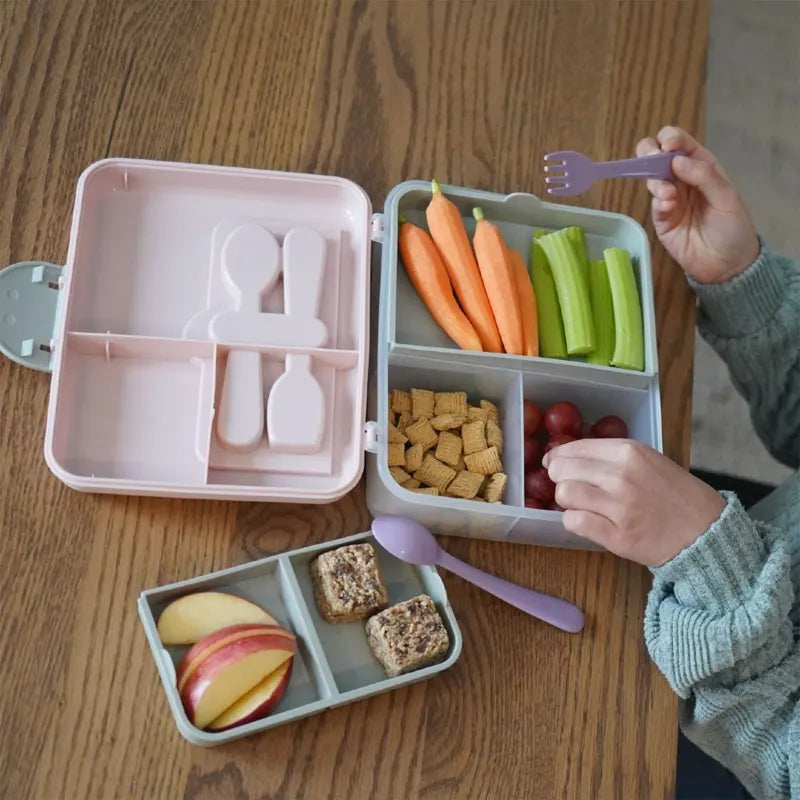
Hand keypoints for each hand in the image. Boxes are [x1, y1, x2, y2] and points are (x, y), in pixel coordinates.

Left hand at [542, 438, 724, 566]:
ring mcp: (619, 507)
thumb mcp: (649, 460)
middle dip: (559, 478)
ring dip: (567, 501)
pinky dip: (573, 521)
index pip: (574, 448)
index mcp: (629, 452)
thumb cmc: (675, 494)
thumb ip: (611, 456)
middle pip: (562, 471)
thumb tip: (566, 455)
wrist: (706, 531)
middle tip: (569, 486)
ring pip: (564, 495)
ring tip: (581, 504)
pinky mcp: (617, 537)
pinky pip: (574, 523)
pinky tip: (586, 521)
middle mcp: (621, 476)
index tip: (554, 463)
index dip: (558, 457)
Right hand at [637, 126, 758, 283]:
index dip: (670, 138)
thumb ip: (703, 175)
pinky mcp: (661, 219)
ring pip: (651, 178)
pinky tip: (668, 204)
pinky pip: (654, 204)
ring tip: (667, 193)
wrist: (726, 264)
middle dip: (649, 153)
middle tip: (651, 159)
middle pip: (656, 156)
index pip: (680, 143)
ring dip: (655, 180)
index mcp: (701, 166)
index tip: (668, 145)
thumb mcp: (726, 196)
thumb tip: (676, 159)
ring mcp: (669, 199)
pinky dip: (658, 200)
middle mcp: (682, 179)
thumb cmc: (733, 227)